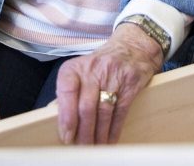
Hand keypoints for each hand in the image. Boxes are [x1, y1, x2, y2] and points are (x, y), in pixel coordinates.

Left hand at [55, 23, 163, 144]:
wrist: (132, 47)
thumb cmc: (100, 64)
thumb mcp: (80, 70)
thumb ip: (70, 91)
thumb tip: (61, 120)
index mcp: (75, 67)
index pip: (66, 92)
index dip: (66, 117)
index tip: (66, 136)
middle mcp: (93, 69)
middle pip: (86, 106)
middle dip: (84, 132)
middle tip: (82, 147)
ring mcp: (113, 75)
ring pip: (104, 112)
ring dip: (99, 134)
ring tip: (96, 147)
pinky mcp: (130, 83)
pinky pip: (120, 111)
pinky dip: (115, 129)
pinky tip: (110, 139)